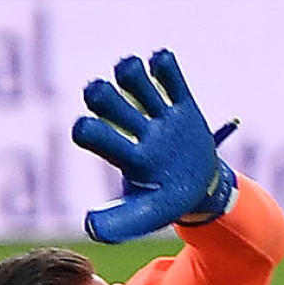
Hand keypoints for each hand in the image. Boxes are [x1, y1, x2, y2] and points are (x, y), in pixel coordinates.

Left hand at [72, 50, 236, 242]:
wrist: (200, 190)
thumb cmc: (166, 202)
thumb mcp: (148, 215)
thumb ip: (121, 221)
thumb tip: (90, 227)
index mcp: (126, 156)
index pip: (100, 137)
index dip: (91, 131)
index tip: (83, 127)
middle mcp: (138, 132)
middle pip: (114, 107)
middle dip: (104, 97)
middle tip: (95, 90)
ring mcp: (161, 119)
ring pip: (140, 88)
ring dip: (130, 74)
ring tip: (128, 66)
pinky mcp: (184, 108)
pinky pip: (173, 83)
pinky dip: (166, 68)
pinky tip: (159, 57)